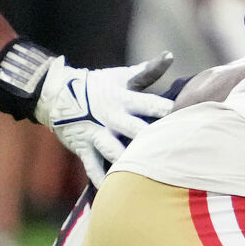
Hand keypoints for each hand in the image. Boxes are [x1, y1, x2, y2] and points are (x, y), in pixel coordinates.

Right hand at [35, 53, 175, 184]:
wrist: (57, 94)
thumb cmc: (99, 85)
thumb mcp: (122, 76)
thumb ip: (148, 71)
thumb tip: (170, 56)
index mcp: (123, 98)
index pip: (149, 103)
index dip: (167, 110)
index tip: (186, 117)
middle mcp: (110, 116)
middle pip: (133, 129)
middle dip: (150, 138)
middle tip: (171, 149)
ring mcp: (95, 133)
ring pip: (112, 150)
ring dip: (126, 161)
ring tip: (145, 174)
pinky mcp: (82, 147)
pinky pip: (91, 165)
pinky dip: (101, 178)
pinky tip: (112, 189)